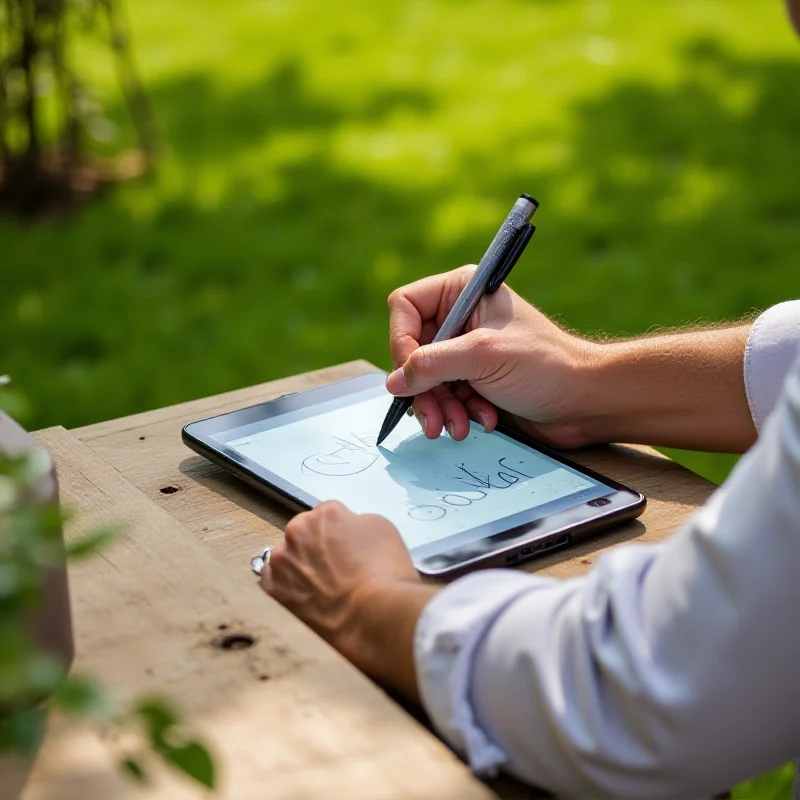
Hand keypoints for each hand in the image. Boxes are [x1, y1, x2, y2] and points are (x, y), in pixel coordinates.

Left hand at [260, 501, 436, 697]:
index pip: (329, 515)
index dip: (341, 532)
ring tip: (323, 588)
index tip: (349, 548)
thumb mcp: (382, 529)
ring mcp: (282, 561)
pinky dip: (287, 585)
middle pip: (305, 532)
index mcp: (326, 513)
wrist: (373, 616)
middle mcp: (298, 530)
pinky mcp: (274, 590)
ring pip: (288, 557)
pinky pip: (275, 580)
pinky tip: (304, 596)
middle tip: (337, 568)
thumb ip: (357, 523)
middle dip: (317, 545)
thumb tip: (347, 533)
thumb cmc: (385, 572)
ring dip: (301, 565)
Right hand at [386, 266, 598, 447]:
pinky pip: (446, 396)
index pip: (405, 307)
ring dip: (441, 407)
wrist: (585, 401)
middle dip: (423, 388)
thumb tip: (393, 382)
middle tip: (433, 419)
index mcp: (462, 291)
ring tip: (459, 428)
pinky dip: (458, 413)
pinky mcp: (474, 379)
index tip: (412, 375)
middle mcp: (460, 317)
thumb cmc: (546, 366)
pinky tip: (482, 421)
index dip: (401, 342)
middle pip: (412, 350)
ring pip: (426, 379)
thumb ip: (433, 365)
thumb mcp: (484, 357)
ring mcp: (466, 350)